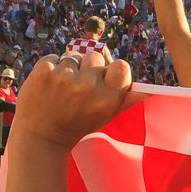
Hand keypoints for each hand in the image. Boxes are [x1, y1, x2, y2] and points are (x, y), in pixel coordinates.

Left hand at [12, 49, 132, 149]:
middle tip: (77, 89)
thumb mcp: (105, 116)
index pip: (121, 66)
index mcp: (107, 97)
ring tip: (61, 88)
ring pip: (73, 55)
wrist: (41, 136)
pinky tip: (48, 85)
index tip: (102, 81)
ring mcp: (64, 76)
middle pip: (95, 56)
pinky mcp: (44, 70)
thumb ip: (126, 100)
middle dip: (87, 68)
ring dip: (68, 67)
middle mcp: (88, 85)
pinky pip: (53, 56)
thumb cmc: (77, 125)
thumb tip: (149, 91)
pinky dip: (50, 68)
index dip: (110, 71)